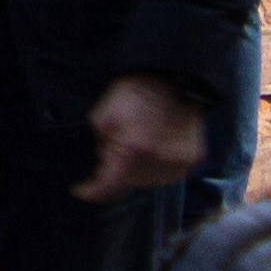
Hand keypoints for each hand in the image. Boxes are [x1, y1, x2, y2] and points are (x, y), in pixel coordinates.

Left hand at [75, 72, 206, 199]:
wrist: (178, 80)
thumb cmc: (139, 91)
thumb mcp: (106, 109)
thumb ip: (101, 138)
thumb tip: (105, 156)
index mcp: (133, 150)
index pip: (109, 184)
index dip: (91, 190)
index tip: (78, 190)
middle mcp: (158, 164)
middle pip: (128, 181)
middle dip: (115, 167)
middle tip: (114, 143)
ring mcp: (178, 165)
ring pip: (147, 180)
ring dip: (136, 168)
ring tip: (136, 140)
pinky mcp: (192, 161)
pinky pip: (166, 173)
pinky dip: (154, 165)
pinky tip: (152, 146)